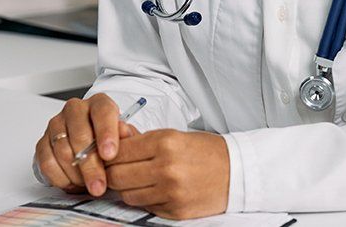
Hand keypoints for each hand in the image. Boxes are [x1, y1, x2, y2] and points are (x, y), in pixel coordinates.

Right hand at [35, 93, 130, 195]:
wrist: (94, 146)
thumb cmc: (111, 140)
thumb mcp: (126, 137)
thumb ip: (127, 136)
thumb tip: (125, 134)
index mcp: (99, 103)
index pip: (102, 112)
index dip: (106, 133)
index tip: (110, 154)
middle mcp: (76, 110)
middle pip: (80, 135)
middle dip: (91, 166)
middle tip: (99, 185)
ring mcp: (57, 124)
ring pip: (63, 151)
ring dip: (77, 174)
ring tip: (89, 186)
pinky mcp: (43, 141)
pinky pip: (47, 162)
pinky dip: (60, 177)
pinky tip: (73, 183)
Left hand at [106, 127, 229, 219]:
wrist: (236, 171)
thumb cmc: (205, 151)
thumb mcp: (173, 135)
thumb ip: (141, 139)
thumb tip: (115, 136)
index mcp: (165, 142)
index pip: (118, 152)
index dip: (109, 155)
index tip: (110, 156)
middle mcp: (166, 167)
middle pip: (117, 176)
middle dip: (113, 174)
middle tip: (120, 170)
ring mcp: (171, 191)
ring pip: (127, 195)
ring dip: (128, 189)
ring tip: (140, 180)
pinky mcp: (175, 211)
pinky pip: (145, 207)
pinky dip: (145, 200)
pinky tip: (155, 190)